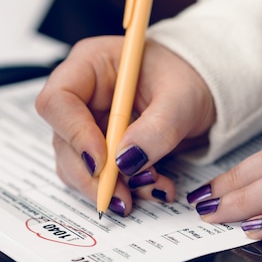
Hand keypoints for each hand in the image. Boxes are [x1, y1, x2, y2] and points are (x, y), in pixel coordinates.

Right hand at [35, 36, 214, 214]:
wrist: (203, 91)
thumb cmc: (189, 78)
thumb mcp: (182, 98)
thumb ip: (157, 128)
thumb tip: (126, 161)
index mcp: (90, 64)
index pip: (58, 100)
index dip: (74, 134)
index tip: (103, 162)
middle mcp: (81, 94)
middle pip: (62, 140)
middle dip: (92, 175)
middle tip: (123, 196)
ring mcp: (86, 122)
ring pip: (75, 165)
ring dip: (108, 187)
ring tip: (150, 188)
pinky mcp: (96, 147)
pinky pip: (95, 176)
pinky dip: (121, 189)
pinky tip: (151, 186)